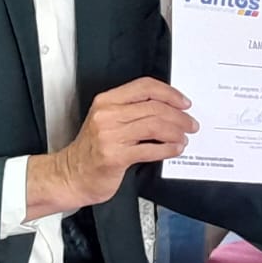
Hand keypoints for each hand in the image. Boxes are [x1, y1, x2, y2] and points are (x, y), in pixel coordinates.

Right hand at [47, 78, 196, 209]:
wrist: (70, 176)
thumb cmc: (92, 150)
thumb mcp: (107, 121)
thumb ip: (132, 111)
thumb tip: (169, 109)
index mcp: (106, 101)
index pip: (145, 86)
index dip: (170, 93)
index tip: (184, 102)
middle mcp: (107, 115)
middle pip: (154, 107)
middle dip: (179, 116)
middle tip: (191, 124)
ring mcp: (110, 136)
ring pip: (155, 125)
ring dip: (176, 131)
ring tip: (184, 137)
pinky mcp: (115, 157)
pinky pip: (150, 149)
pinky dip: (168, 149)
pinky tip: (175, 150)